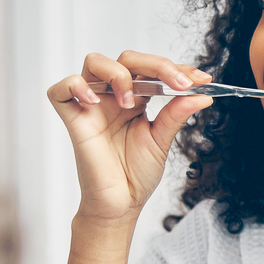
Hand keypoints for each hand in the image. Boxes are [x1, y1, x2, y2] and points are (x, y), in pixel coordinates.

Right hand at [46, 51, 213, 227]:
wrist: (120, 204)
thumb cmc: (136, 175)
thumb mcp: (162, 140)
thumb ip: (176, 115)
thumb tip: (202, 95)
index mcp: (136, 99)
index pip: (153, 70)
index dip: (177, 69)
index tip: (202, 79)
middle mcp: (113, 97)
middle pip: (127, 59)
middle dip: (157, 65)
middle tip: (179, 84)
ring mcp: (92, 106)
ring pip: (94, 62)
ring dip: (118, 74)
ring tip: (131, 102)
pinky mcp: (73, 119)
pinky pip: (61, 90)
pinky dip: (76, 87)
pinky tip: (94, 102)